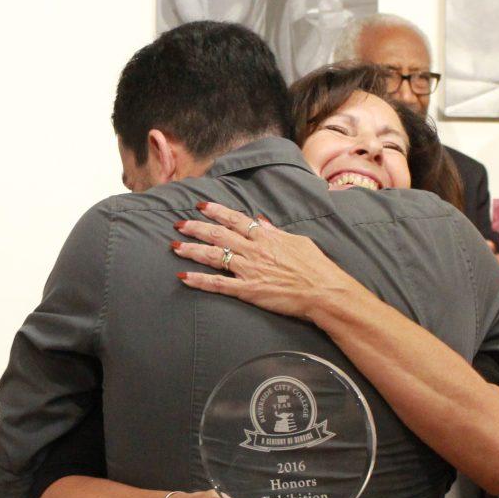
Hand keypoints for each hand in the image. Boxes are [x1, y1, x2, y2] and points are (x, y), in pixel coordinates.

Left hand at [172, 201, 360, 320]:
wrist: (324, 291)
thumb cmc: (316, 267)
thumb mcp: (298, 242)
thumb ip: (276, 231)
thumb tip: (260, 221)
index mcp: (266, 237)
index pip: (235, 219)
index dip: (216, 211)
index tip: (200, 206)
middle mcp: (254, 250)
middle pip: (218, 235)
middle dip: (196, 228)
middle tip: (178, 224)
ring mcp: (250, 270)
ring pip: (214, 256)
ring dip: (192, 250)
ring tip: (174, 247)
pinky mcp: (249, 291)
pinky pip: (219, 284)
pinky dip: (199, 280)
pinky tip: (184, 277)